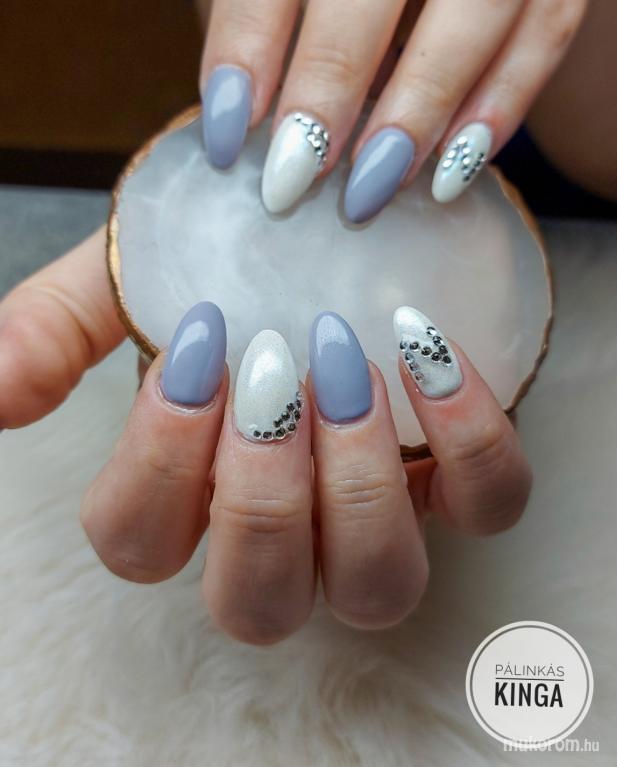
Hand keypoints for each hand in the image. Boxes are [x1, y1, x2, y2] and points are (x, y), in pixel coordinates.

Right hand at [0, 235, 529, 643]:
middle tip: (269, 374)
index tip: (193, 350)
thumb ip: (57, 332)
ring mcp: (376, 514)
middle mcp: (284, 531)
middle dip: (258, 498)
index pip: (139, 543)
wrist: (325, 221)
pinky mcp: (460, 478)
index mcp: (188, 495)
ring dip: (357, 488)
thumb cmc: (225, 261)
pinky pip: (488, 504)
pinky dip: (469, 439)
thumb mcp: (133, 278)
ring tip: (345, 369)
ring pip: (375, 586)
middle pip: (256, 602)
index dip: (156, 462)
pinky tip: (428, 348)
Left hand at [199, 0, 586, 214]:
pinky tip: (449, 175)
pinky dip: (499, 108)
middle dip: (328, 87)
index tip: (227, 137)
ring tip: (366, 193)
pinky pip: (546, 33)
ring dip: (419, 113)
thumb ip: (262, 19)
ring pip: (476, 12)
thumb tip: (233, 116)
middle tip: (290, 181)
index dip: (247, 48)